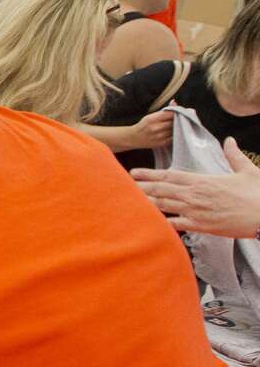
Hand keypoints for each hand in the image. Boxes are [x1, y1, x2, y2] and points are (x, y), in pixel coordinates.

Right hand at [128, 109, 174, 149]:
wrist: (133, 138)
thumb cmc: (143, 126)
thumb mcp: (150, 116)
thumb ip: (163, 111)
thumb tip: (174, 102)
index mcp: (152, 119)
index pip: (171, 114)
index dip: (177, 112)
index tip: (178, 112)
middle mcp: (156, 128)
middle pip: (175, 122)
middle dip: (177, 120)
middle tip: (176, 120)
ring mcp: (159, 137)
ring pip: (176, 130)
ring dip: (176, 128)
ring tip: (172, 127)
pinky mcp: (162, 143)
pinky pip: (174, 138)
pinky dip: (174, 135)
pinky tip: (170, 133)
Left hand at [131, 137, 259, 237]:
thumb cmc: (258, 193)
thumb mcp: (247, 170)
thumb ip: (234, 156)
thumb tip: (230, 140)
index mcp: (202, 180)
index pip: (170, 176)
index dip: (149, 174)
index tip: (134, 172)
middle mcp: (195, 195)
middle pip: (161, 190)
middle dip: (140, 187)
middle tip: (120, 185)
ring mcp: (195, 211)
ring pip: (164, 206)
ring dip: (145, 203)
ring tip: (127, 200)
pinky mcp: (200, 226)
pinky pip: (175, 224)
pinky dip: (160, 223)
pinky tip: (147, 222)